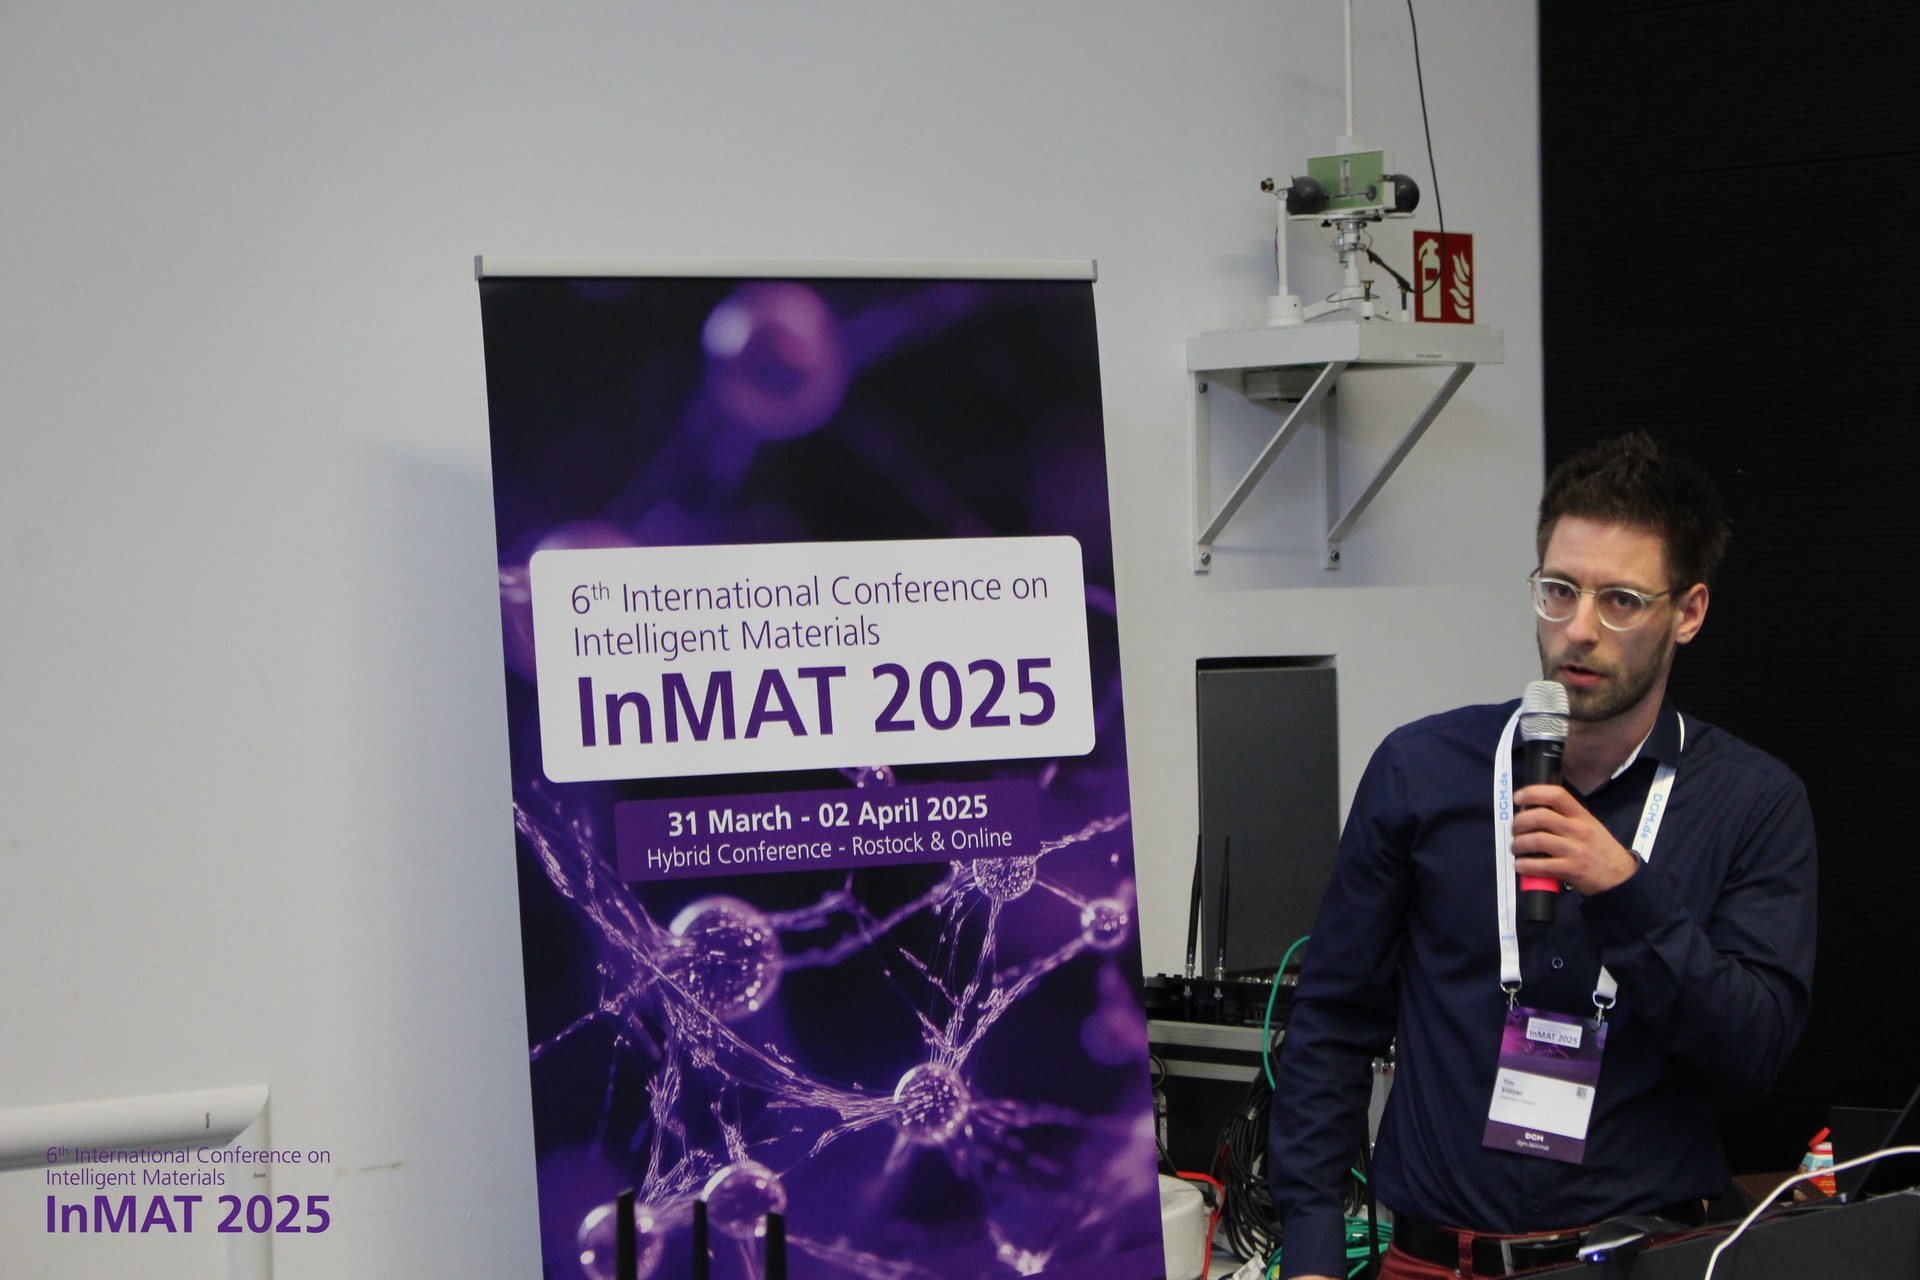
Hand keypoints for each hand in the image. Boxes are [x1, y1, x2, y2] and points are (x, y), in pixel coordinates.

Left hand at [1510, 784, 1639, 895]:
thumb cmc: (1599, 849)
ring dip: (1519, 844)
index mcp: (1581, 815)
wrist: (1620, 877)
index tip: (1518, 798)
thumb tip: (1531, 813)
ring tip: (1516, 848)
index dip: (1533, 793)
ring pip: (1538, 840)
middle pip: (1541, 817)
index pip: (1557, 795)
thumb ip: (1565, 818)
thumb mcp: (1588, 826)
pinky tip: (1521, 865)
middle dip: (1519, 823)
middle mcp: (1578, 829)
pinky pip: (1542, 865)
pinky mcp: (1573, 869)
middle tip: (1515, 830)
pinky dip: (1526, 865)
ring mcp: (1576, 849)